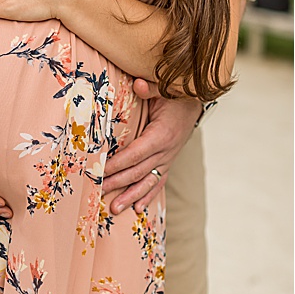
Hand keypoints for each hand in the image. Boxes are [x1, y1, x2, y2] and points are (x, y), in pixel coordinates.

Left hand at [101, 79, 200, 213]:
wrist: (194, 103)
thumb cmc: (175, 96)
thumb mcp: (164, 89)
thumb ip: (150, 89)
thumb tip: (138, 84)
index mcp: (162, 135)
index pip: (136, 153)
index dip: (118, 164)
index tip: (101, 171)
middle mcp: (166, 151)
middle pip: (139, 171)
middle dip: (118, 183)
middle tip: (100, 192)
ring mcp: (167, 158)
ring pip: (148, 181)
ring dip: (131, 196)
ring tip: (115, 209)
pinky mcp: (167, 161)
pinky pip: (158, 181)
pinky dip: (148, 195)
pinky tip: (138, 208)